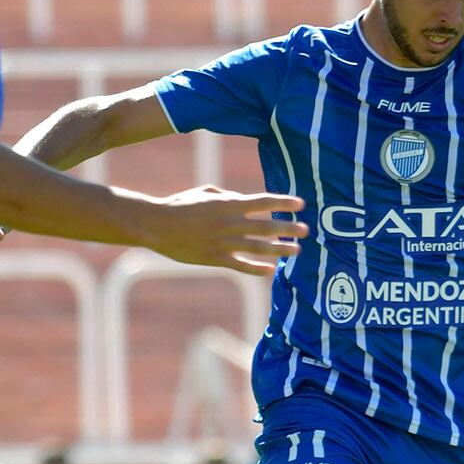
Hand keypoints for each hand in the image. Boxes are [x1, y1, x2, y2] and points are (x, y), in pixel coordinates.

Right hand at [144, 186, 308, 275]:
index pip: (264, 202)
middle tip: (306, 230)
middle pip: (267, 226)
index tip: (300, 203)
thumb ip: (227, 196)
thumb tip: (242, 201)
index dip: (284, 202)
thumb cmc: (180, 205)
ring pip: (259, 247)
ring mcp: (224, 242)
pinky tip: (271, 270)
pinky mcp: (216, 258)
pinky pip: (242, 265)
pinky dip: (257, 268)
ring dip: (280, 249)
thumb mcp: (205, 192)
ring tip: (296, 250)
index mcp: (228, 203)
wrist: (157, 225)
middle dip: (289, 228)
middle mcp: (230, 223)